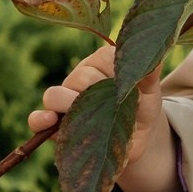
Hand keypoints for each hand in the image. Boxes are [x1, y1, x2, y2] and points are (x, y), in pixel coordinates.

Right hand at [27, 42, 177, 191]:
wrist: (135, 139)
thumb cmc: (142, 108)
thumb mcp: (150, 92)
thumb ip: (149, 73)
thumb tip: (155, 52)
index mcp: (103, 61)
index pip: (102, 59)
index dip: (114, 76)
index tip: (127, 89)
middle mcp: (81, 75)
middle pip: (79, 79)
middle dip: (95, 96)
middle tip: (114, 110)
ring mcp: (64, 97)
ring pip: (55, 95)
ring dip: (69, 107)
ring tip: (86, 119)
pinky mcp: (54, 123)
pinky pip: (37, 118)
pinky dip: (39, 119)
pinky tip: (48, 121)